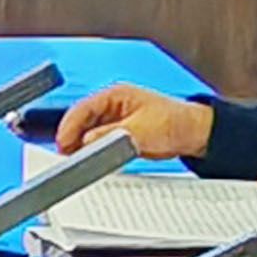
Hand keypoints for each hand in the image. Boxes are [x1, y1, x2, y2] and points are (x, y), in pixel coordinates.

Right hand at [58, 84, 213, 163]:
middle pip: (82, 122)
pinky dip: (94, 152)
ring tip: (80, 161)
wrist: (193, 135)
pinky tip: (94, 161)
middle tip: (68, 156)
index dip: (69, 127)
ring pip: (88, 134)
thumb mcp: (139, 130)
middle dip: (73, 139)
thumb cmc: (175, 123)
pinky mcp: (119, 135)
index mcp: (116, 96)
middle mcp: (112, 107)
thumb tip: (87, 141)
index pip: (82, 109)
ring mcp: (115, 121)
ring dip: (83, 147)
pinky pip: (99, 143)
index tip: (62, 143)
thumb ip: (111, 135)